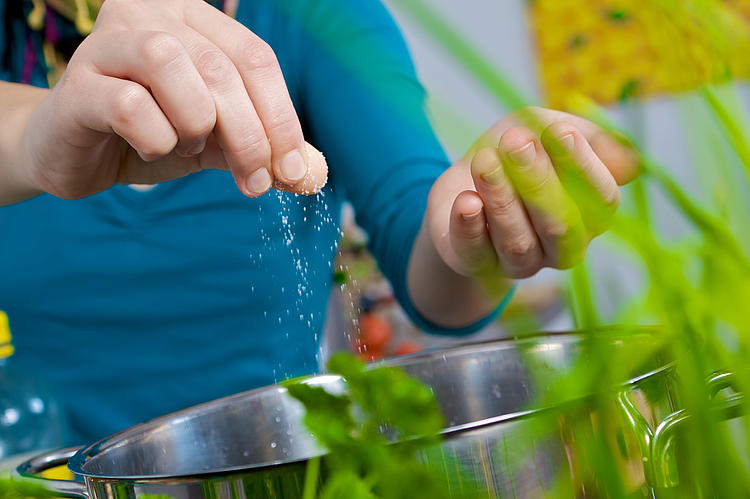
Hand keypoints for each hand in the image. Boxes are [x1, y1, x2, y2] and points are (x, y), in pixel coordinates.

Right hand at [20, 0, 326, 199]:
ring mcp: (108, 43)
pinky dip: (156, 139)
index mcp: (193, 19)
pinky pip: (131, 106)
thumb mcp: (217, 141)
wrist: (76, 154)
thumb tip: (312, 174)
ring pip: (172, 65)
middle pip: (221, 67)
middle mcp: (149, 15)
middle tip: (255, 183)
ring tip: (186, 147)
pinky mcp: (77, 84)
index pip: (255, 57)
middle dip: (250, 136)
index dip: (282, 117)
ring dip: (195, 124)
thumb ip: (262, 149)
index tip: (294, 170)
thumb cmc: (151, 136)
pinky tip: (151, 147)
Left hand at [428, 107, 639, 282]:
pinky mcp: (476, 264)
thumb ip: (586, 137)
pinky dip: (470, 227)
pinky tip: (466, 201)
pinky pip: (476, 253)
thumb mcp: (547, 130)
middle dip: (539, 181)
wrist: (464, 179)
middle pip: (560, 225)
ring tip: (484, 161)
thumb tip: (627, 161)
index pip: (600, 200)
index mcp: (590, 215)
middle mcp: (560, 247)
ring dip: (501, 199)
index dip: (582, 166)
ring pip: (517, 241)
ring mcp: (519, 262)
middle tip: (515, 141)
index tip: (559, 131)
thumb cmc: (515, 153)